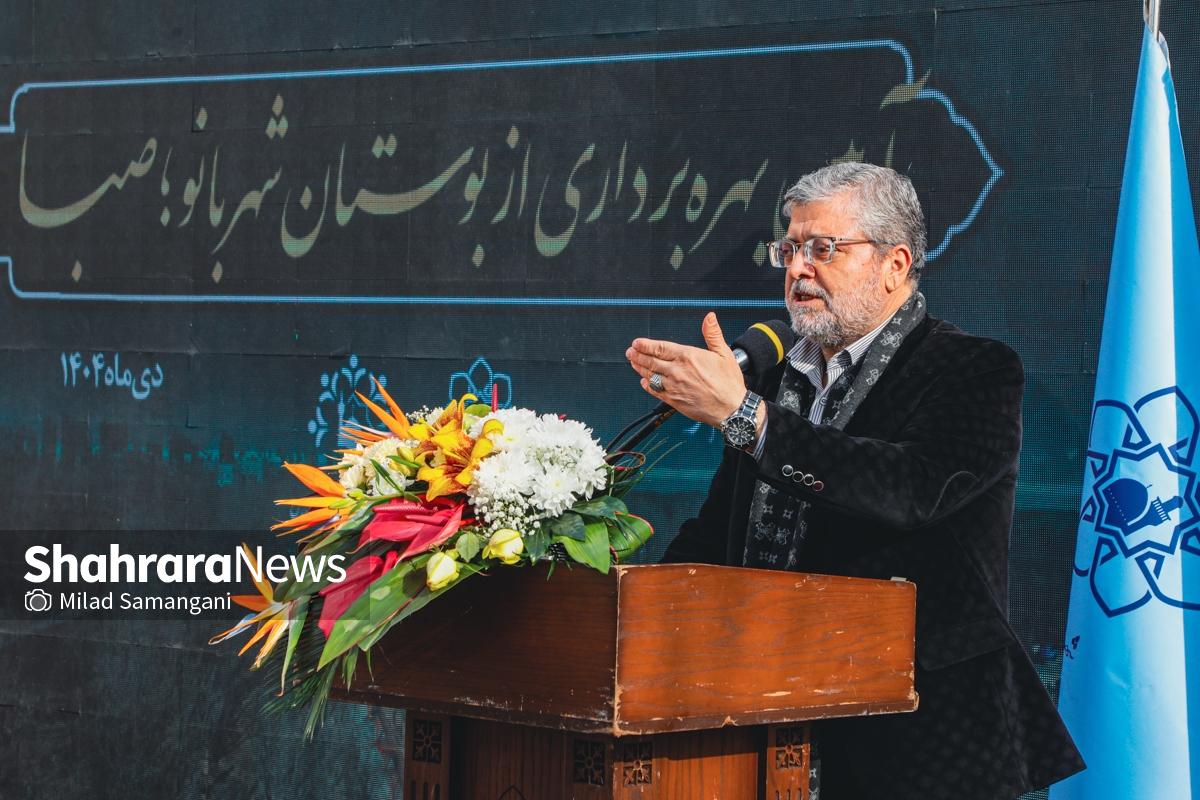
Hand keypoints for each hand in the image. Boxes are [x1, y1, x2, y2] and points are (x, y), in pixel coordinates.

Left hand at [625, 312, 747, 426]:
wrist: (731, 408)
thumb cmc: (729, 383)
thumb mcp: (724, 353)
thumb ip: (713, 334)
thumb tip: (709, 318)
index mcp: (688, 357)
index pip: (660, 348)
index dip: (645, 345)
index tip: (637, 343)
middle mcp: (677, 371)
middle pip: (651, 361)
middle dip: (638, 355)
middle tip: (630, 352)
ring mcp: (673, 386)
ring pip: (650, 375)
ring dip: (639, 368)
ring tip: (633, 363)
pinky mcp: (673, 400)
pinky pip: (655, 391)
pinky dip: (647, 385)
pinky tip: (644, 382)